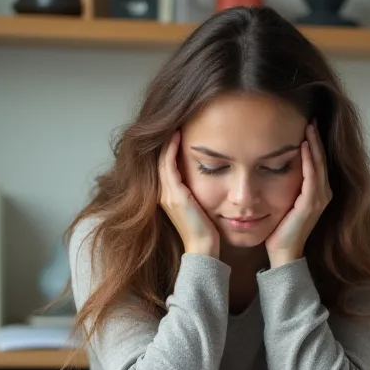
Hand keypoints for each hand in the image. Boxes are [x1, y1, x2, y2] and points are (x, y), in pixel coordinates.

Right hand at [158, 130, 219, 257]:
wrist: (204, 248)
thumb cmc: (206, 230)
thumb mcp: (200, 206)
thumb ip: (195, 192)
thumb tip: (210, 177)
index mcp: (167, 196)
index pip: (163, 164)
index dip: (167, 146)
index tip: (177, 129)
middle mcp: (163, 194)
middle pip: (158, 160)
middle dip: (165, 140)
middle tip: (174, 121)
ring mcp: (166, 195)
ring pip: (160, 160)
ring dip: (167, 141)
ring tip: (175, 123)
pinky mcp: (174, 195)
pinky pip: (167, 166)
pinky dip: (171, 149)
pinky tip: (178, 136)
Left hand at [264, 121, 331, 267]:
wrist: (283, 251)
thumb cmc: (281, 228)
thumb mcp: (284, 200)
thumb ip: (286, 184)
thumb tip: (272, 164)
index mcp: (317, 192)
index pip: (318, 161)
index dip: (314, 142)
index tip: (308, 123)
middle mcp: (322, 193)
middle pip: (321, 159)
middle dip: (316, 138)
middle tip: (311, 117)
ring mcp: (318, 199)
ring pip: (319, 165)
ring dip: (314, 144)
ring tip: (309, 126)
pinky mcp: (310, 204)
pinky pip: (312, 177)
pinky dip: (309, 160)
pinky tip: (304, 146)